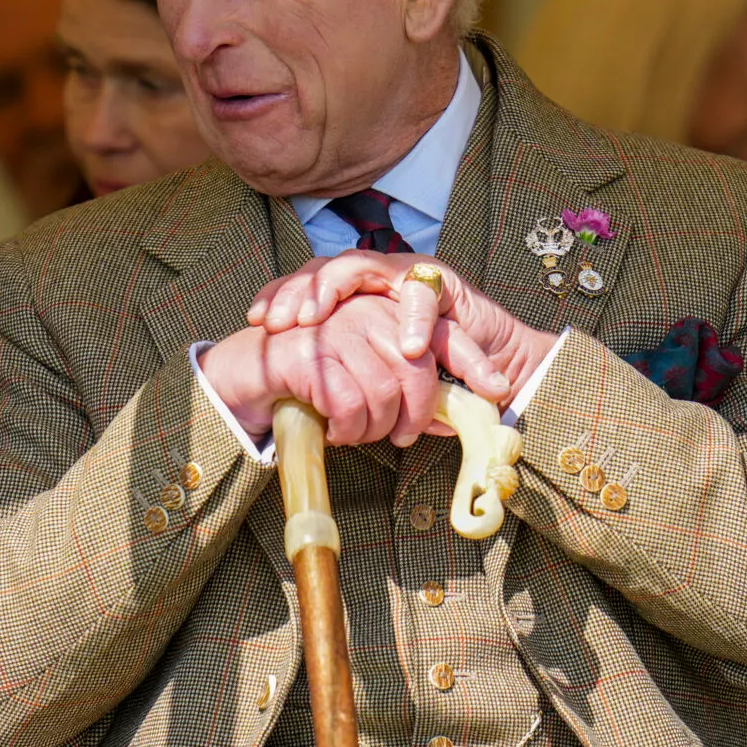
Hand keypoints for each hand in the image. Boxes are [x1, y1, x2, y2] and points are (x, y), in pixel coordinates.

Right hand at [201, 290, 497, 447]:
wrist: (249, 374)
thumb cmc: (315, 379)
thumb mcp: (371, 379)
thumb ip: (412, 391)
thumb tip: (455, 422)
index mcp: (390, 310)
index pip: (445, 335)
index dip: (474, 363)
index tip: (497, 391)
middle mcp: (369, 309)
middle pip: (419, 370)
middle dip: (414, 415)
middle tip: (403, 437)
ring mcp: (339, 326)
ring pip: (383, 393)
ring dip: (371, 428)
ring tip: (355, 432)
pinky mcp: (309, 350)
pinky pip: (348, 404)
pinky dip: (345, 430)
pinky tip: (334, 431)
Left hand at [245, 254, 555, 399]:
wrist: (492, 370)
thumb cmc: (424, 380)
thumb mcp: (372, 382)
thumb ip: (343, 384)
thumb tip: (302, 411)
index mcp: (352, 298)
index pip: (307, 285)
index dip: (279, 297)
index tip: (257, 321)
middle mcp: (375, 279)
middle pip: (325, 267)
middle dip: (298, 291)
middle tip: (281, 321)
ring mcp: (406, 275)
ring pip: (360, 265)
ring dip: (334, 289)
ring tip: (313, 319)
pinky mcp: (443, 285)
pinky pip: (422, 295)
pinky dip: (413, 319)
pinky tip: (404, 345)